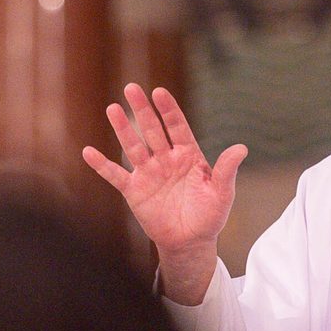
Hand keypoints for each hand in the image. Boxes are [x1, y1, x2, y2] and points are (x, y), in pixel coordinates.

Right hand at [82, 83, 246, 303]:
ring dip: (123, 129)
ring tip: (113, 109)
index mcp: (188, 155)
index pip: (177, 127)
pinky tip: (89, 152)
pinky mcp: (134, 191)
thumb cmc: (209, 216)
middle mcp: (166, 159)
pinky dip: (102, 165)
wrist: (190, 242)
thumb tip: (242, 148)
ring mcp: (149, 173)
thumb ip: (226, 170)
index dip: (169, 110)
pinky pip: (115, 175)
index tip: (160, 92)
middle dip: (143, 110)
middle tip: (131, 88)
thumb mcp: (222, 193)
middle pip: (152, 130)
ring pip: (133, 147)